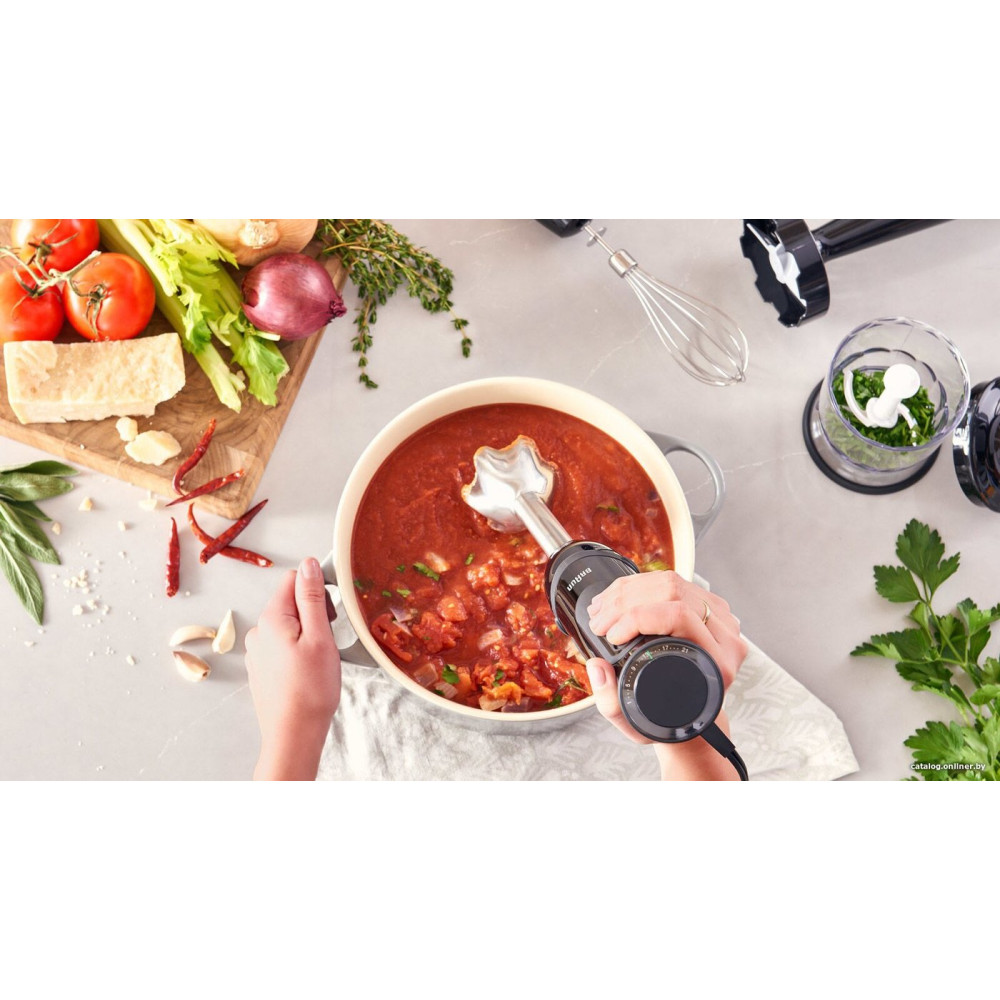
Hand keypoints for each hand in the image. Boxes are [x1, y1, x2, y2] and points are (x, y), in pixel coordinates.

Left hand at [244, 556, 340, 779]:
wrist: (293, 734)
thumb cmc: (310, 690)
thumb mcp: (319, 636)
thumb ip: (312, 597)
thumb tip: (308, 564)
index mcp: (272, 618)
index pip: (294, 580)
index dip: (317, 591)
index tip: (330, 614)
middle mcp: (258, 631)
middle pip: (291, 602)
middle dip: (314, 614)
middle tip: (326, 642)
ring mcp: (257, 651)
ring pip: (288, 625)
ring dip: (306, 634)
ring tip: (318, 661)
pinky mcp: (261, 668)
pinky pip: (282, 645)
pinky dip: (297, 652)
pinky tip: (307, 672)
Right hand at [584, 571, 747, 779]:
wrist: (693, 717)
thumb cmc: (670, 721)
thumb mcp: (638, 725)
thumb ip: (611, 703)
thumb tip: (596, 665)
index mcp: (718, 662)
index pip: (680, 616)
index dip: (638, 618)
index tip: (611, 636)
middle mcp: (725, 635)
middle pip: (673, 592)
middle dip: (625, 602)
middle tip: (598, 622)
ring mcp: (718, 617)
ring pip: (670, 581)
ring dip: (627, 591)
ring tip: (600, 609)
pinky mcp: (705, 606)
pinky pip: (671, 581)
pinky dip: (636, 586)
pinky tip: (615, 598)